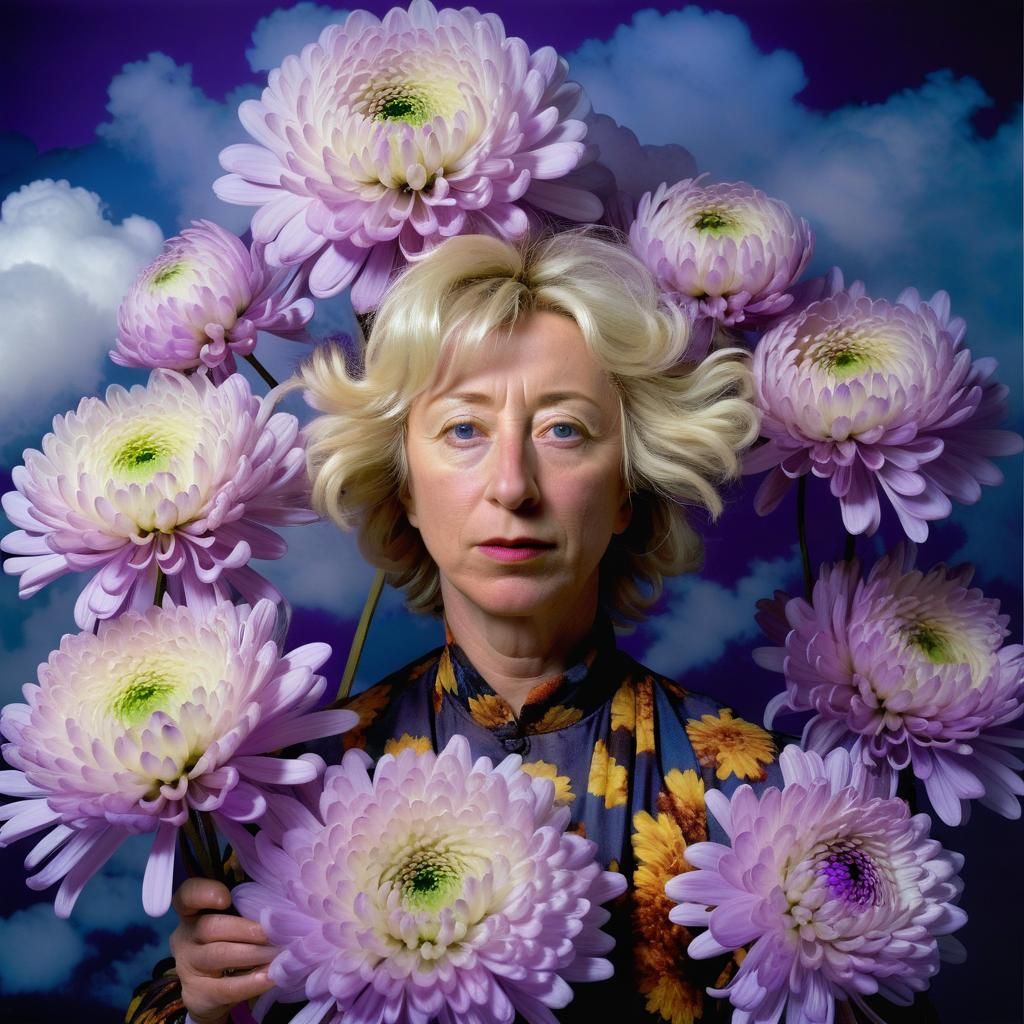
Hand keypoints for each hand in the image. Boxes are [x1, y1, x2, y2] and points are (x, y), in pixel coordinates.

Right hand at [169, 878, 275, 1023]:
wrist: (211, 991)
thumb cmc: (230, 942)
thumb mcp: (232, 921)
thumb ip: (247, 908)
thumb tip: (281, 905)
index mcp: (192, 912)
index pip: (188, 895)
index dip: (204, 893)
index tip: (226, 898)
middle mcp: (185, 937)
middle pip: (210, 926)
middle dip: (246, 929)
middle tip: (275, 932)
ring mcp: (187, 967)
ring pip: (218, 955)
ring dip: (253, 953)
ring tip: (278, 952)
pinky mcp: (196, 994)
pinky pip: (226, 988)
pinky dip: (251, 982)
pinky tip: (270, 976)